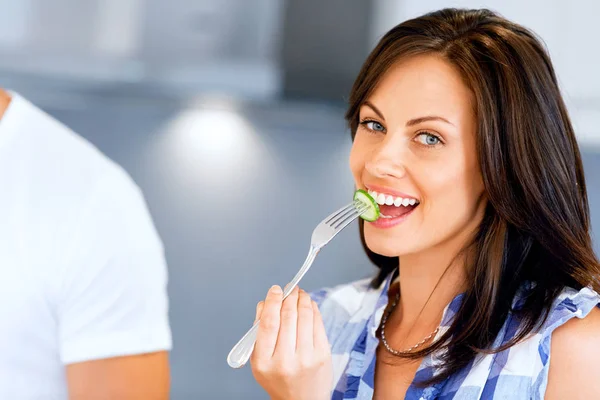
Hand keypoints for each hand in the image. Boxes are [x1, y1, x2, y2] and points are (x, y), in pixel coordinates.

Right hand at [250, 285, 332, 399]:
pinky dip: (313, 310)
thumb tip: (265, 303)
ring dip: (302, 299)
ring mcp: (306, 358)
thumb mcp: (260, 361)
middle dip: (289, 297)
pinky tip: (309, 304)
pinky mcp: (323, 356)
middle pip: (288, 317)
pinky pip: (318, 324)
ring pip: (305, 317)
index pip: (268, 323)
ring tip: (299, 293)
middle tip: (289, 288)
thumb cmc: (279, 379)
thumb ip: (259, 333)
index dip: (272, 302)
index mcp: (264, 362)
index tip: (275, 290)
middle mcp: (285, 361)